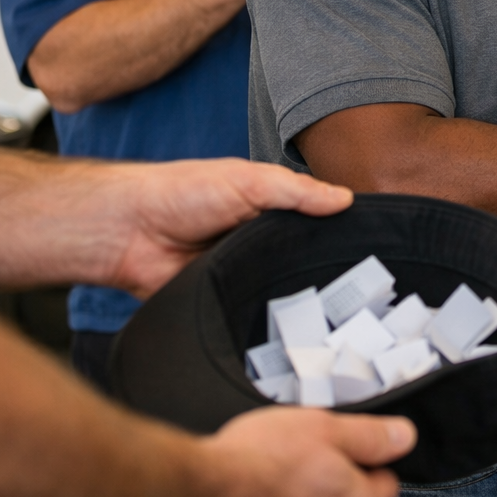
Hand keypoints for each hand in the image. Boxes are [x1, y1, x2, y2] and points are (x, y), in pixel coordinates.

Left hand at [103, 158, 352, 296]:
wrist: (128, 232)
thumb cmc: (181, 192)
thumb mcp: (248, 180)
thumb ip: (296, 190)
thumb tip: (345, 199)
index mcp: (269, 207)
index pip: (315, 220)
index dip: (339, 229)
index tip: (368, 242)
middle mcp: (260, 240)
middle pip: (303, 257)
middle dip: (321, 265)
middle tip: (353, 277)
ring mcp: (245, 271)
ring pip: (283, 287)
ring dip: (295, 290)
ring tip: (328, 302)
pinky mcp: (227, 300)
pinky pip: (255, 311)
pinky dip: (267, 312)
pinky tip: (288, 316)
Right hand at [196, 407, 413, 496]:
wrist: (205, 487)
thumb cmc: (260, 457)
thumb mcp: (327, 426)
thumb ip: (373, 436)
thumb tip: (404, 437)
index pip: (388, 485)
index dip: (371, 460)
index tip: (349, 447)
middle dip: (340, 480)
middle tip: (312, 456)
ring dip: (311, 496)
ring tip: (286, 473)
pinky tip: (270, 493)